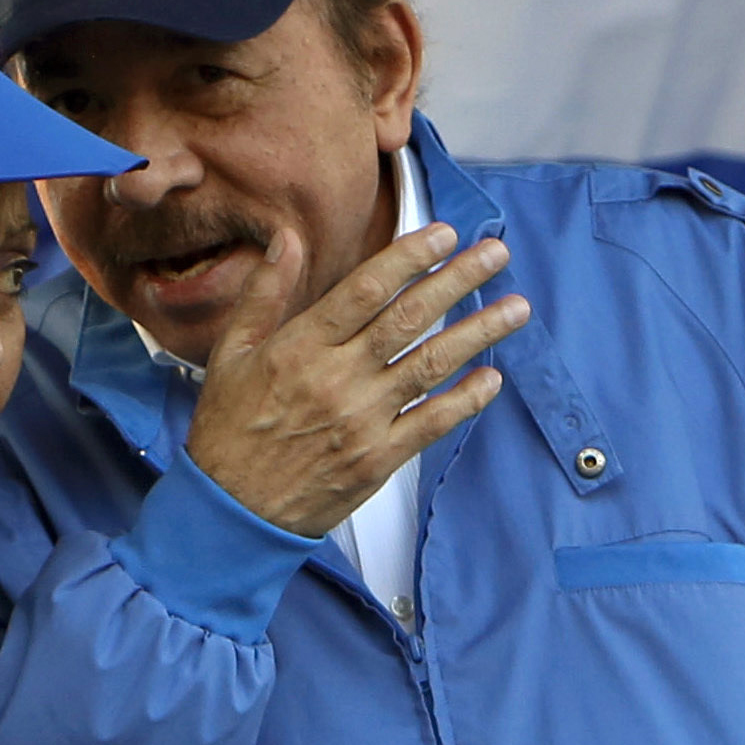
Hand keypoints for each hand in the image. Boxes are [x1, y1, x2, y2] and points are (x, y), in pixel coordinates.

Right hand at [185, 223, 526, 537]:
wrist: (231, 510)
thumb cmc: (229, 432)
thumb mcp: (231, 354)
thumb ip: (264, 294)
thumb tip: (286, 239)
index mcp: (300, 348)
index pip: (366, 289)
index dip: (410, 257)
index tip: (444, 234)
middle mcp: (336, 379)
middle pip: (410, 318)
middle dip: (459, 281)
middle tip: (496, 254)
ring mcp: (361, 420)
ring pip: (432, 366)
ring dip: (480, 333)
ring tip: (516, 309)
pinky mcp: (378, 459)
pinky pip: (432, 423)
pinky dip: (466, 400)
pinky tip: (492, 379)